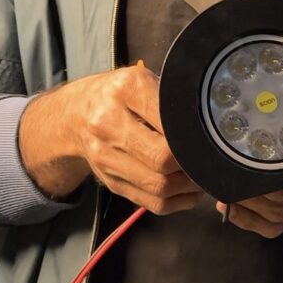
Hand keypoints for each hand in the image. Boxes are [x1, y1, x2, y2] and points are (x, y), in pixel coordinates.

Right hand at [19, 63, 202, 213]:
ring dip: (189, 186)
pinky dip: (178, 202)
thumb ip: (170, 97)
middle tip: (209, 159)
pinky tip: (189, 190)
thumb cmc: (117, 95)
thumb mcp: (142, 79)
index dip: (193, 135)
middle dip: (192, 163)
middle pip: (162, 158)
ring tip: (202, 174)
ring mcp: (106, 158)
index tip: (209, 137)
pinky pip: (152, 203)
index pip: (168, 121)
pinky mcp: (111, 182)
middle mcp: (109, 124)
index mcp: (125, 90)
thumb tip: (208, 122)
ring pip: (159, 186)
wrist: (74, 115)